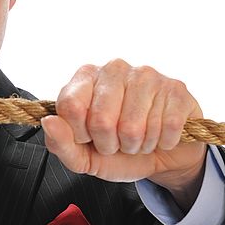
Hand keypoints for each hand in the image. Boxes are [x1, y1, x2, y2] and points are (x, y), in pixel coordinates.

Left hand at [41, 59, 206, 208]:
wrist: (162, 154)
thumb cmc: (118, 151)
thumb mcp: (83, 155)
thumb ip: (60, 144)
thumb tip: (48, 122)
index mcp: (85, 77)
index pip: (71, 107)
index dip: (79, 134)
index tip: (88, 137)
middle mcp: (114, 68)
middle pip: (102, 120)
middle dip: (110, 144)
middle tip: (117, 142)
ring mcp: (147, 75)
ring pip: (134, 128)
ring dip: (137, 146)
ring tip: (138, 139)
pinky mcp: (175, 89)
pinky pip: (165, 129)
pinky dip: (161, 142)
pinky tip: (159, 134)